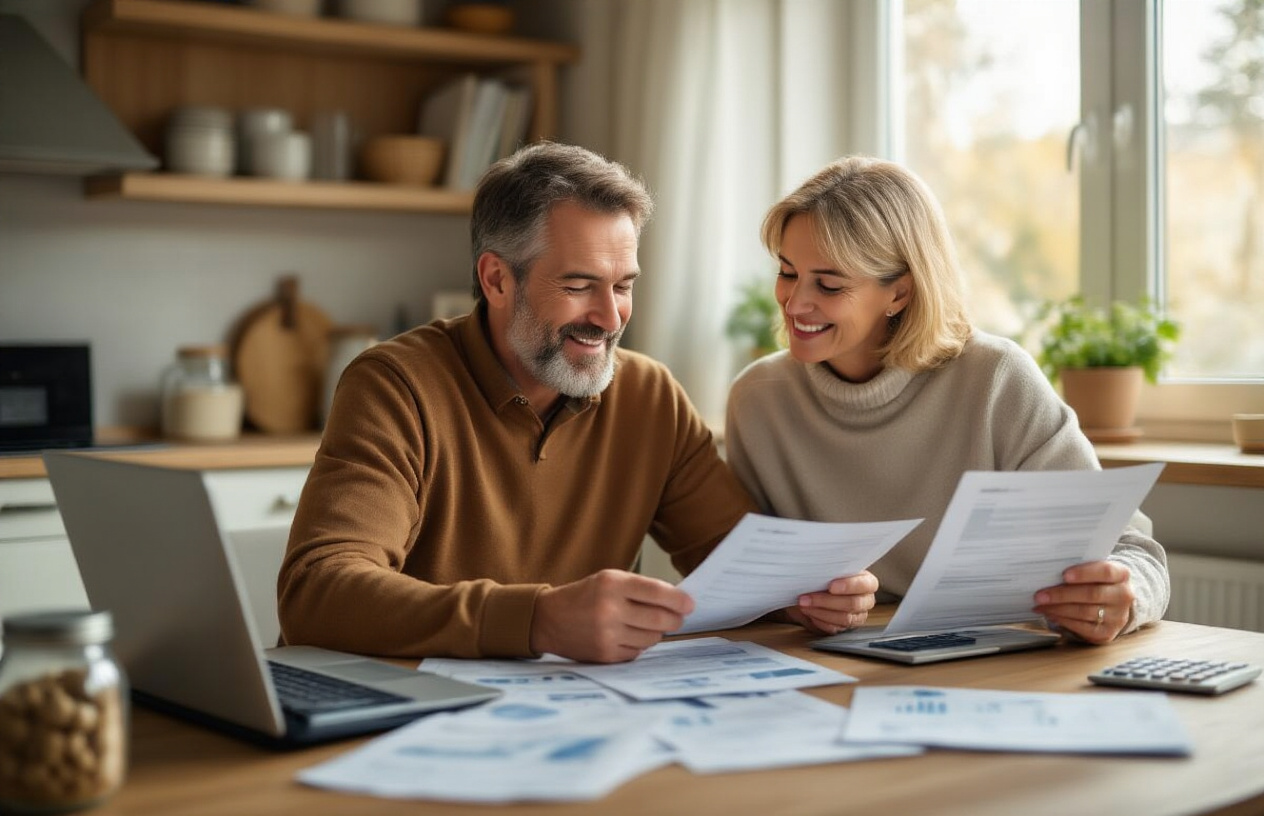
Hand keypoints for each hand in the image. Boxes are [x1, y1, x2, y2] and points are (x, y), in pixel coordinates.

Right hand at [530, 569, 693, 662]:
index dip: (679, 600)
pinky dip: (639, 645)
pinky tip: (628, 636)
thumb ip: (640, 589)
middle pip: (659, 619)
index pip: (657, 592)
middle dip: (674, 619)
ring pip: (652, 638)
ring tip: (646, 625)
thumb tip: (677, 602)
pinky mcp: (605, 655)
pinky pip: (637, 652)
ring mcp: (607, 634)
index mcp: (612, 584)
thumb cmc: (584, 596)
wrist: (548, 619)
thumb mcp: (608, 580)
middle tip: (677, 618)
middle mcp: (609, 609)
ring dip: (656, 633)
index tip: (690, 604)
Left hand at [785, 571, 877, 634]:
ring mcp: (857, 616)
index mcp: (867, 582)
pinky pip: (834, 628)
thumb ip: (830, 569)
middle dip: (827, 601)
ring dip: (820, 612)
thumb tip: (816, 569)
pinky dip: (819, 621)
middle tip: (807, 597)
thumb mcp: (829, 569)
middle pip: (852, 603)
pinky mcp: (844, 627)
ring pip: (844, 618)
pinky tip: (809, 613)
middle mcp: (865, 600)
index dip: (849, 586)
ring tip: (804, 604)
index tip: (831, 586)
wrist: (816, 591)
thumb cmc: (827, 576)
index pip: (865, 585)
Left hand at [1033, 560, 1133, 644]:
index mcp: (1121, 574)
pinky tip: (1050, 614)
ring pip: (1084, 612)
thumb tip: (1048, 572)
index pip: (1105, 571)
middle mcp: (1123, 595)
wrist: (1113, 603)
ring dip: (1058, 609)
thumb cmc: (1096, 581)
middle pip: (1091, 594)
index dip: (1084, 573)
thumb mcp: (1094, 570)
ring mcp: (1117, 616)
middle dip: (1062, 595)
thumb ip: (1079, 569)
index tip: (1064, 575)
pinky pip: (1082, 627)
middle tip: (1040, 595)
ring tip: (1040, 605)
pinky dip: (1063, 620)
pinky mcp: (1108, 633)